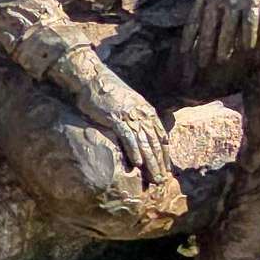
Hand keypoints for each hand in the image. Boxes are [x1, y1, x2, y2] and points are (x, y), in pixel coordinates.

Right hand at [64, 53, 171, 182]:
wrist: (93, 79)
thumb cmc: (107, 91)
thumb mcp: (127, 102)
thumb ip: (135, 116)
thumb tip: (138, 130)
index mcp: (147, 111)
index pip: (161, 136)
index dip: (165, 154)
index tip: (166, 169)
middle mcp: (142, 114)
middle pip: (155, 143)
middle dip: (160, 163)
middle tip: (162, 180)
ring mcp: (130, 116)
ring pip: (145, 143)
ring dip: (150, 162)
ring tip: (154, 177)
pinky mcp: (117, 118)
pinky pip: (128, 138)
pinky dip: (134, 151)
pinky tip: (137, 164)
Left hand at [184, 0, 259, 73]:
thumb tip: (198, 18)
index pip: (192, 20)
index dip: (189, 38)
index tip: (184, 53)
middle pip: (209, 28)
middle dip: (205, 48)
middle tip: (203, 64)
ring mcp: (235, 0)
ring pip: (228, 30)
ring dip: (225, 47)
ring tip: (222, 60)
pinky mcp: (252, 0)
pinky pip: (249, 23)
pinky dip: (248, 37)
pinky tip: (247, 48)